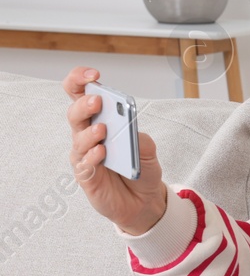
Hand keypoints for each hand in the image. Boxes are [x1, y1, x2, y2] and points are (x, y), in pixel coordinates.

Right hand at [64, 66, 168, 234]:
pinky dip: (93, 157)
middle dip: (84, 105)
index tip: (94, 75)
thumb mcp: (148, 150)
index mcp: (99, 120)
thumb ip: (138, 136)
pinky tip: (102, 152)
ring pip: (78, 139)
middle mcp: (87, 135)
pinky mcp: (86, 176)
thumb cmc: (141, 168)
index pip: (81, 94)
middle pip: (75, 113)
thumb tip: (129, 128)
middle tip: (97, 102)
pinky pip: (84, 164)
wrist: (144, 200)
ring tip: (103, 129)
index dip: (81, 81)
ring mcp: (84, 156)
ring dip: (90, 132)